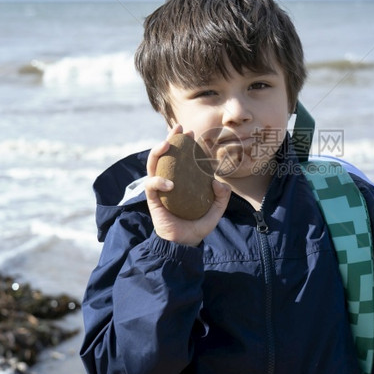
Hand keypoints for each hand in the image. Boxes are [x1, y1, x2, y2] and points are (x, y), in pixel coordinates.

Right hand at [145, 125, 230, 246]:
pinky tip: (170, 184)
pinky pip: (151, 185)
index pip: (181, 157)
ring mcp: (159, 188)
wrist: (185, 244)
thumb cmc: (197, 225)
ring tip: (166, 144)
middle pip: (165, 154)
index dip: (184, 143)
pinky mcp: (152, 199)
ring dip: (157, 151)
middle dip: (170, 138)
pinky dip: (158, 181)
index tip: (191, 133)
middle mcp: (169, 180)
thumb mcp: (216, 210)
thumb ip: (222, 197)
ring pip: (152, 164)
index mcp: (183, 180)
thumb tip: (217, 182)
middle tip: (178, 129)